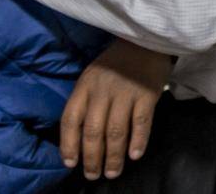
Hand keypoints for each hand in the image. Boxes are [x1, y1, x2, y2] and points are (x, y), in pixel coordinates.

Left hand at [61, 38, 172, 179]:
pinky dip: (138, 141)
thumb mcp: (93, 75)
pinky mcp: (147, 94)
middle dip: (92, 158)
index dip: (68, 144)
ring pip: (116, 132)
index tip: (71, 163)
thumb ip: (86, 100)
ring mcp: (126, 92)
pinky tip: (134, 155)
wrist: (147, 40)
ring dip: (113, 156)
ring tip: (113, 172)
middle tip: (93, 174)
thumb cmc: (117, 62)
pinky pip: (141, 123)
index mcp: (85, 85)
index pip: (70, 119)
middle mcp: (102, 90)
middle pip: (93, 131)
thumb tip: (80, 137)